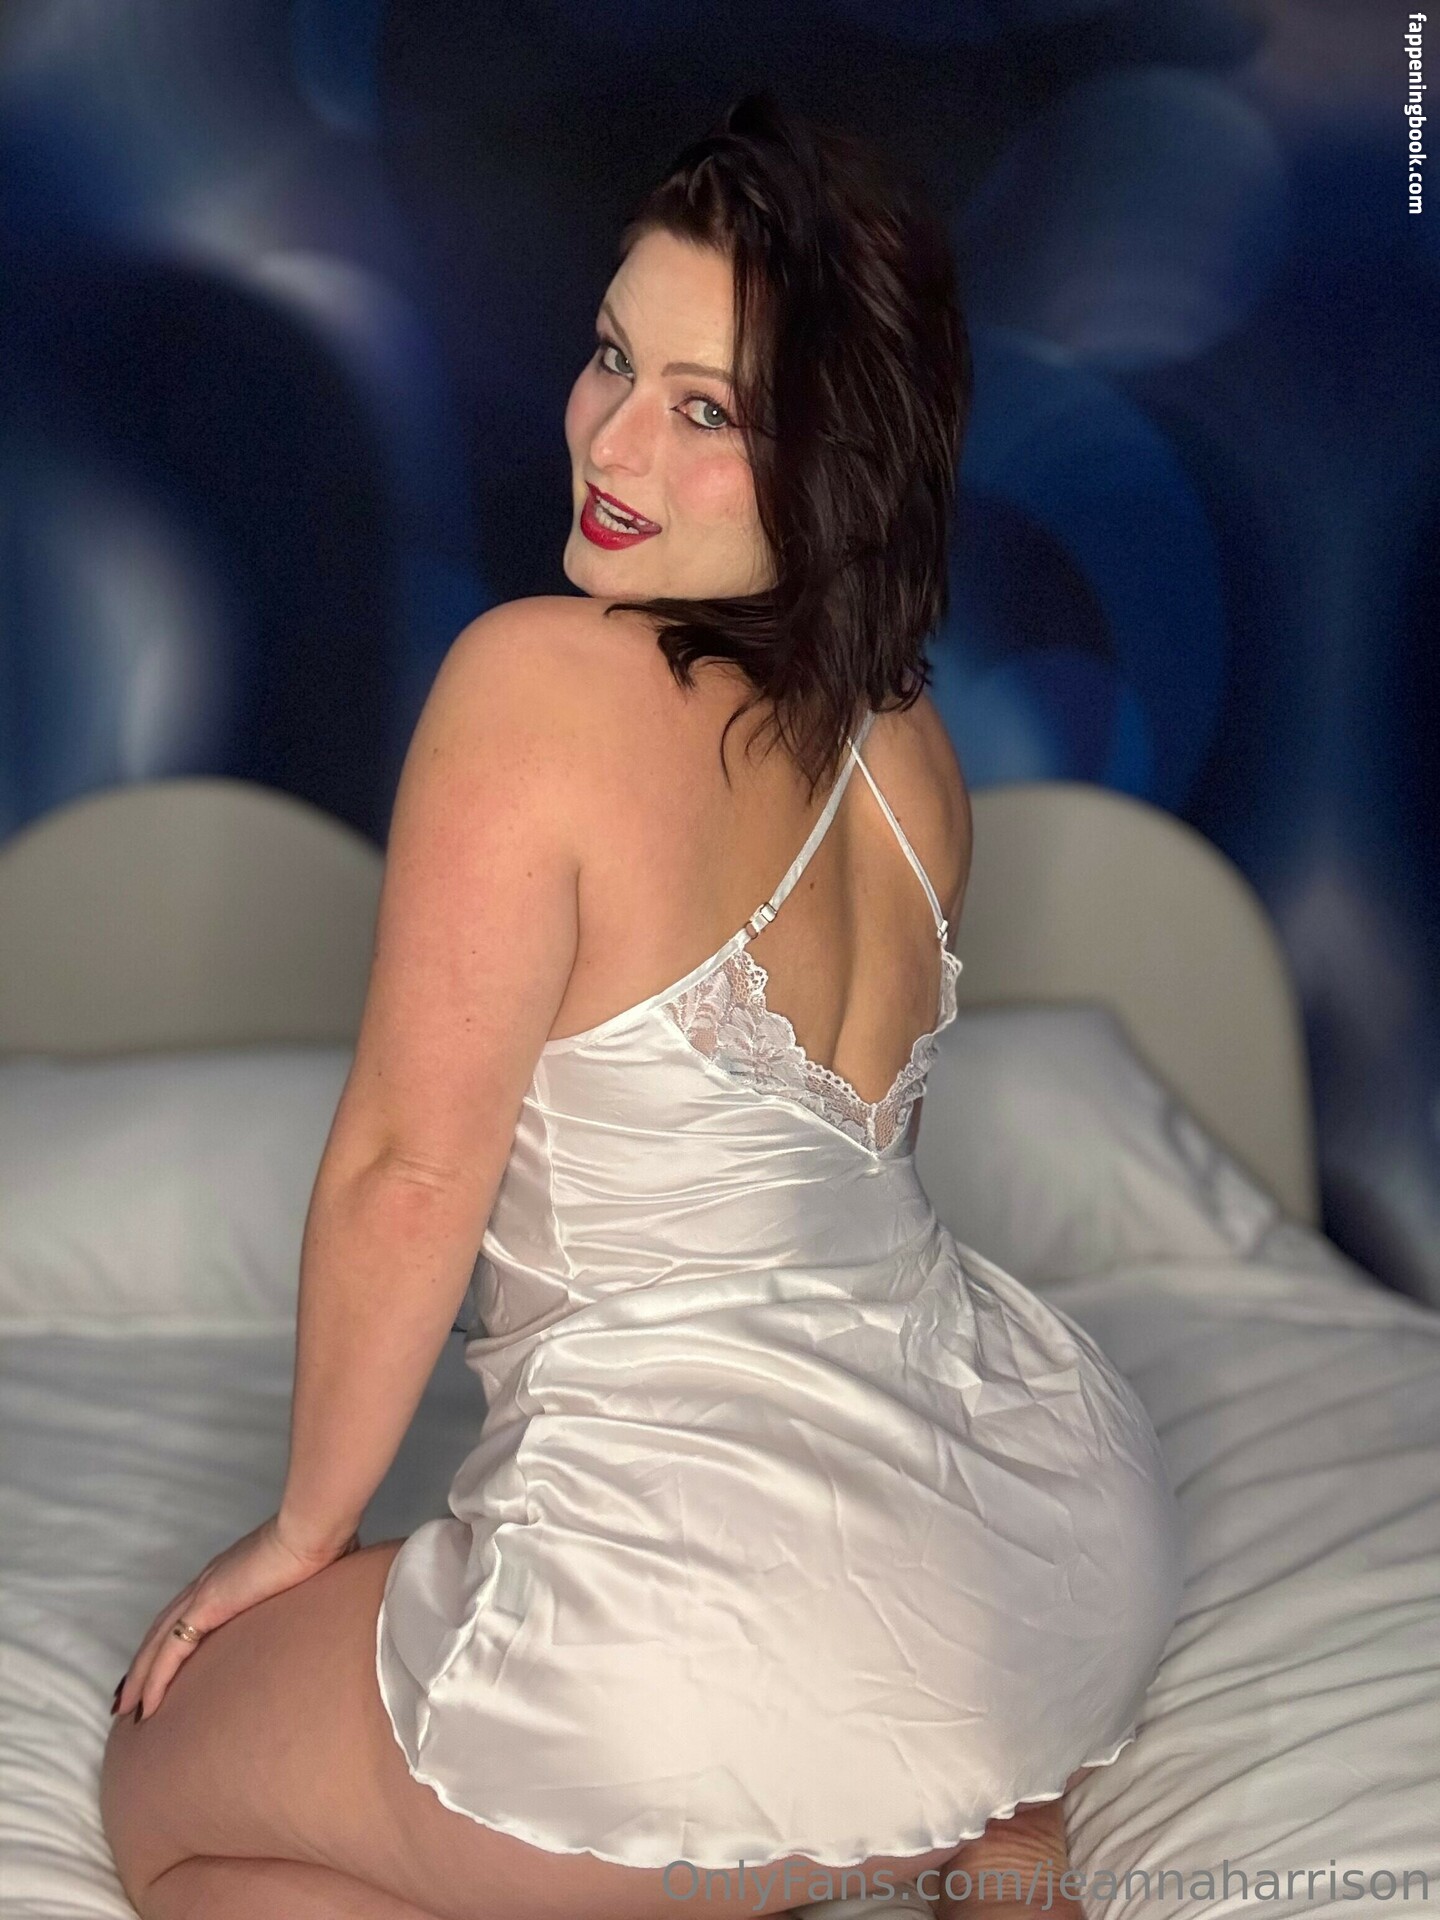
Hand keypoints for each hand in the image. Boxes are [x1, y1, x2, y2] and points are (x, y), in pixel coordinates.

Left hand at [112, 1515, 360, 1723]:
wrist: (314, 1529)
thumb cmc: (323, 1544)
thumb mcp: (313, 1574)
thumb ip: (309, 1590)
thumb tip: (333, 1601)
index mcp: (231, 1574)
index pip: (189, 1612)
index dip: (171, 1638)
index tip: (164, 1663)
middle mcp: (209, 1582)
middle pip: (162, 1629)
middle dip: (143, 1663)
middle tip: (129, 1694)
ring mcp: (205, 1593)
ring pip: (158, 1643)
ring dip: (139, 1677)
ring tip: (126, 1709)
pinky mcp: (207, 1606)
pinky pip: (170, 1651)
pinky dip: (154, 1679)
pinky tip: (146, 1704)